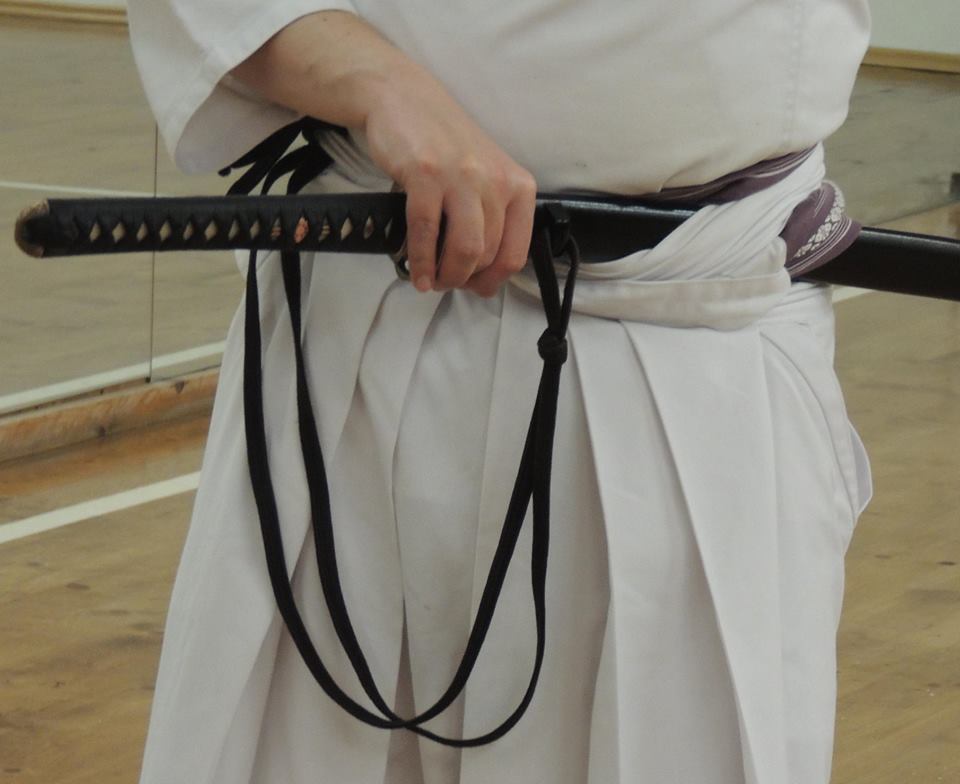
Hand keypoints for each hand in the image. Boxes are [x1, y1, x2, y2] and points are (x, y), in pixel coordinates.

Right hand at [233, 11, 535, 296]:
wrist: (405, 98)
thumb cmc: (445, 143)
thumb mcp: (484, 176)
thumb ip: (491, 218)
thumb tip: (483, 273)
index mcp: (518, 185)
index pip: (516, 252)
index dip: (493, 280)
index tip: (474, 287)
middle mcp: (496, 181)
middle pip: (488, 255)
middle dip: (464, 279)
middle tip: (445, 283)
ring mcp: (461, 176)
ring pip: (465, 249)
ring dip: (446, 275)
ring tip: (432, 282)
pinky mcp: (426, 174)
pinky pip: (427, 232)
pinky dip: (421, 261)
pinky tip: (416, 273)